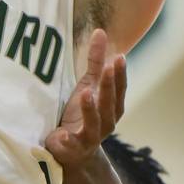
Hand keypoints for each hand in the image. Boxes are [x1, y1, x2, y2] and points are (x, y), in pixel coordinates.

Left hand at [45, 29, 125, 169]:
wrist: (72, 152)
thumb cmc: (81, 113)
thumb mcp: (88, 85)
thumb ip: (95, 62)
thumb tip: (100, 32)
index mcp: (111, 108)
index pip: (119, 90)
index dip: (120, 75)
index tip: (120, 57)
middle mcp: (105, 123)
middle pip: (110, 105)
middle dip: (110, 86)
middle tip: (109, 68)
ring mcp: (90, 137)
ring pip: (94, 124)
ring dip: (91, 109)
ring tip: (86, 92)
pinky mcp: (72, 149)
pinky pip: (71, 145)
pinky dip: (68, 141)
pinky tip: (63, 135)